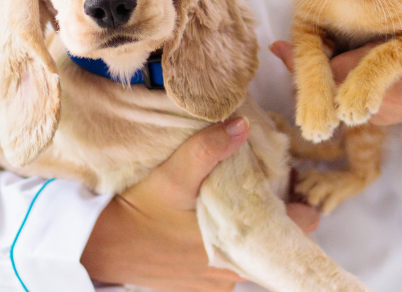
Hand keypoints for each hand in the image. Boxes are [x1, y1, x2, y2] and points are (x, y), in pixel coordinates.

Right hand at [81, 117, 320, 291]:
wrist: (100, 248)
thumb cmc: (138, 211)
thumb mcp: (171, 175)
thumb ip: (207, 150)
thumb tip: (242, 125)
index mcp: (240, 243)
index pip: (301, 224)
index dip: (300, 199)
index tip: (290, 177)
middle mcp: (235, 271)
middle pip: (276, 235)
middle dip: (272, 208)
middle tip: (257, 179)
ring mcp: (218, 282)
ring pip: (252, 248)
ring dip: (247, 223)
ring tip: (231, 195)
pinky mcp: (201, 286)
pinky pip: (228, 260)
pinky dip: (225, 239)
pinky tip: (206, 218)